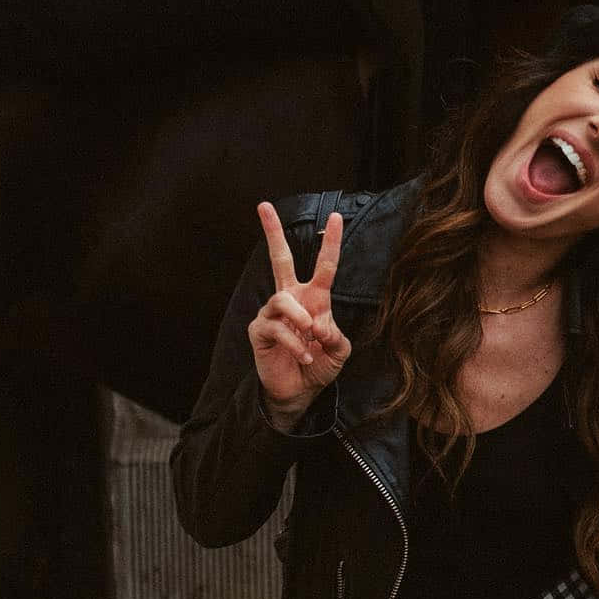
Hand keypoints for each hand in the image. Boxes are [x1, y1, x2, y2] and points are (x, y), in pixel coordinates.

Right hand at [248, 204, 351, 426]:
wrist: (299, 393)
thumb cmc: (319, 365)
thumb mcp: (339, 351)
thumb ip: (337, 335)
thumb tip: (321, 325)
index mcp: (314, 298)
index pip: (323, 265)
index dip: (330, 241)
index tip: (336, 216)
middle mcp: (291, 299)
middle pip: (280, 258)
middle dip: (272, 232)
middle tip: (263, 205)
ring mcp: (272, 313)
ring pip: (283, 300)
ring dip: (300, 318)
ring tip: (311, 335)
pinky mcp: (259, 330)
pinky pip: (277, 328)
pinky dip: (296, 343)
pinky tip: (304, 355)